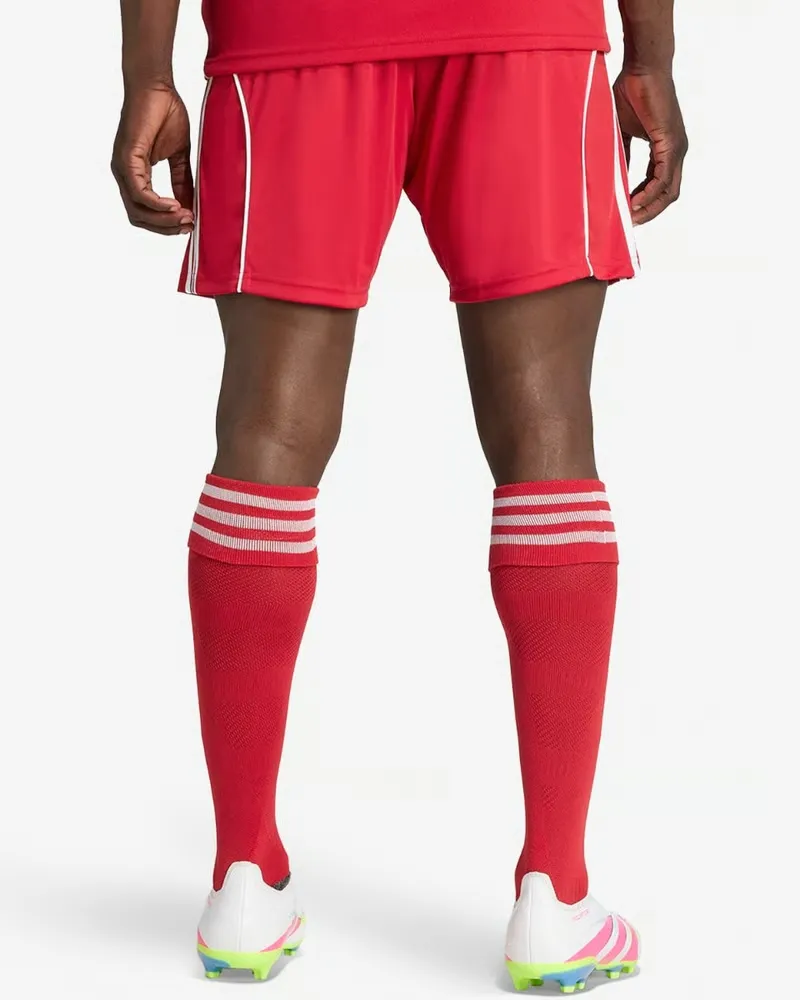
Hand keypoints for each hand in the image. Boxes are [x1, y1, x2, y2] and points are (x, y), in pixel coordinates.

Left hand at [111, 85, 193, 234]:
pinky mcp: (126, 159)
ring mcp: (122, 168)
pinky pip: (140, 193)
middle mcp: (124, 175)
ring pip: (137, 210)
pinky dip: (158, 204)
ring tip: (186, 218)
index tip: (190, 224)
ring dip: (163, 220)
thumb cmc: (165, 112)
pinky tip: (176, 206)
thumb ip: (182, 181)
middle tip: (189, 226)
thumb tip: (189, 206)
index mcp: (135, 174)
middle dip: (165, 227)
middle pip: (139, 218)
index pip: (145, 212)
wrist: (156, 85)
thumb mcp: (178, 155)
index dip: (166, 223)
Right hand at [613, 69, 687, 224]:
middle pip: (668, 195)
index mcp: (666, 149)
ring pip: (668, 191)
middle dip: (648, 213)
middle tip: (628, 225)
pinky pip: (662, 178)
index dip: (644, 203)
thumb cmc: (631, 93)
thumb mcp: (622, 133)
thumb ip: (621, 156)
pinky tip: (633, 203)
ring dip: (648, 208)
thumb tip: (614, 179)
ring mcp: (677, 148)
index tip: (626, 214)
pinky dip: (649, 193)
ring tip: (629, 219)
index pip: (659, 186)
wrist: (641, 68)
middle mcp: (676, 151)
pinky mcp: (671, 143)